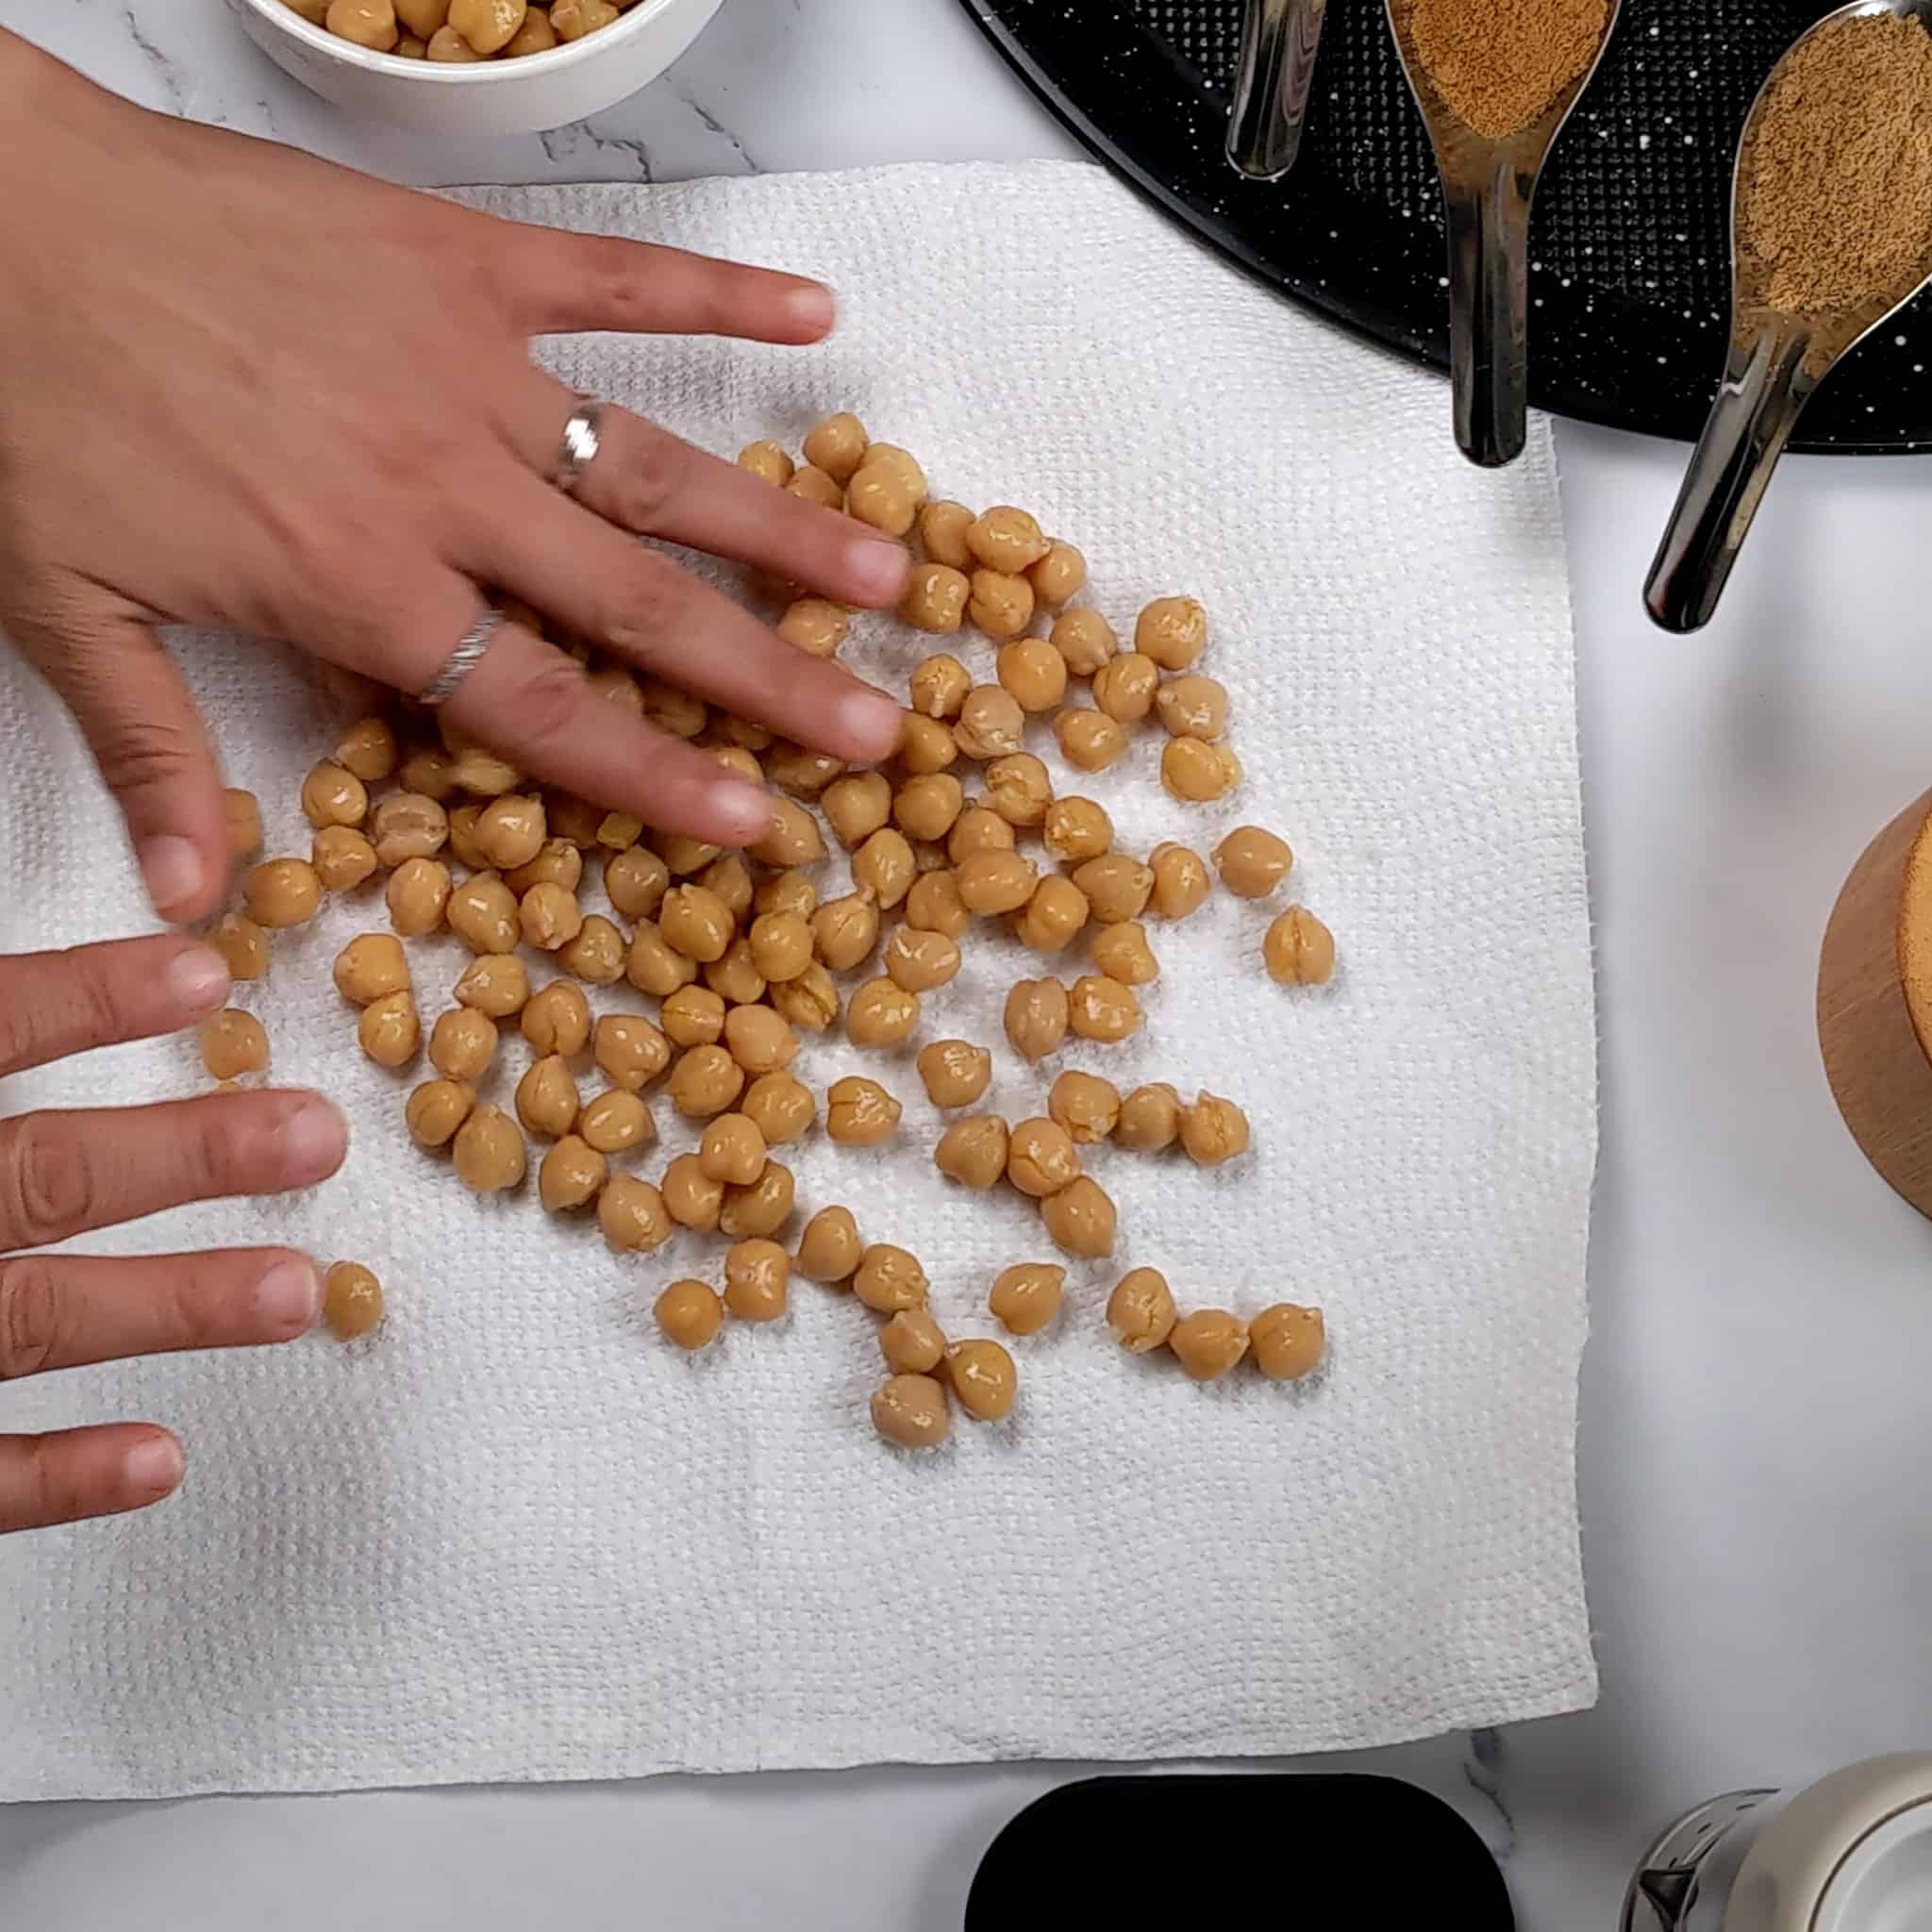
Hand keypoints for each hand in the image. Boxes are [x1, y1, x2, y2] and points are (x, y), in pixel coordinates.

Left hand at [0, 33, 909, 926]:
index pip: (544, 710)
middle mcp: (445, 491)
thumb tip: (191, 905)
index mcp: (361, 585)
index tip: (760, 824)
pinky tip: (816, 316)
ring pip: (656, 467)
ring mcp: (469, 370)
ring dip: (778, 529)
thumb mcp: (66, 613)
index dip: (662, 776)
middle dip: (772, 679)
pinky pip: (616, 279)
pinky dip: (718, 293)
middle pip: (639, 607)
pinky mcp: (463, 261)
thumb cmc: (24, 407)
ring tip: (886, 576)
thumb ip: (155, 756)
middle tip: (881, 728)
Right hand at [0, 935, 345, 1534]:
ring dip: (166, 1305)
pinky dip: (50, 1479)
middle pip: (29, 1176)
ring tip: (293, 1290)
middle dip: (183, 1154)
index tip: (200, 976)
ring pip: (21, 1318)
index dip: (79, 1002)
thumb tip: (3, 1005)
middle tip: (313, 1135)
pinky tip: (159, 1460)